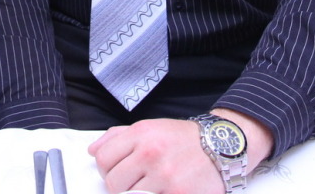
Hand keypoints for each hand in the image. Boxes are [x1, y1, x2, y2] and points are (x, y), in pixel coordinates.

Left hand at [88, 118, 222, 193]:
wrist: (222, 146)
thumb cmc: (183, 139)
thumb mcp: (150, 127)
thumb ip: (118, 137)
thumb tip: (93, 151)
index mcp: (141, 134)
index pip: (103, 159)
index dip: (107, 170)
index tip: (117, 172)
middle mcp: (151, 153)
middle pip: (114, 183)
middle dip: (121, 187)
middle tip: (135, 183)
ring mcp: (165, 176)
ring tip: (151, 187)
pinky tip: (163, 191)